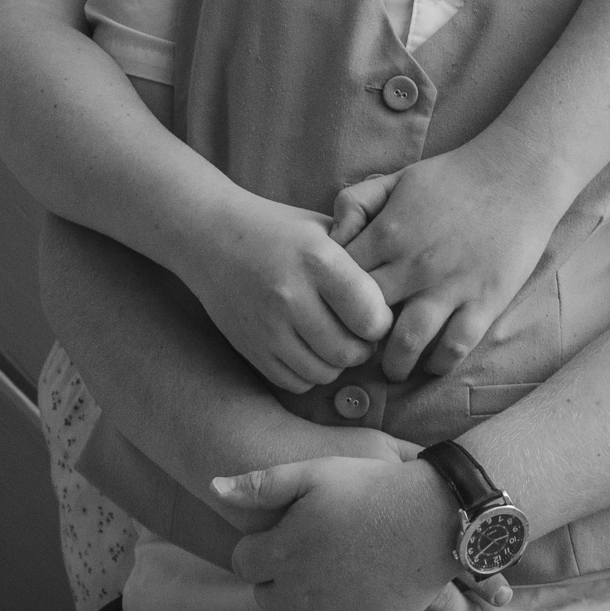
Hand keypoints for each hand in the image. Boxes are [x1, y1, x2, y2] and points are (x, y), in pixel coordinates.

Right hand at [190, 192, 392, 391]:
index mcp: (317, 260)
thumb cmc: (278, 229)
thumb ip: (360, 257)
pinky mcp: (250, 349)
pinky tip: (309, 348)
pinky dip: (309, 373)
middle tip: (361, 332)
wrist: (210, 237)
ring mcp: (267, 327)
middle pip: (350, 351)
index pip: (372, 315)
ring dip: (338, 362)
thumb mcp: (322, 228)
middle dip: (364, 347)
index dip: (383, 320)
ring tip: (335, 338)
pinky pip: (295, 382)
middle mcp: (291, 296)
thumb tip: (399, 292)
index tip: (377, 312)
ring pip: (324, 372)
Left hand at [209, 456, 464, 610]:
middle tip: (307, 549)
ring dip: (300, 604)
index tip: (282, 531)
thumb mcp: (315, 471)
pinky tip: (342, 603)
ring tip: (326, 573)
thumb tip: (214, 486)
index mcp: (283, 551)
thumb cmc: (371, 487)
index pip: (243, 563)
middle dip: (277, 575)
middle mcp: (300, 593)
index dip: (259, 546)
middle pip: (267, 596)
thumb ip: (262, 483)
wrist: (430, 515)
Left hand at [331, 136, 559, 380]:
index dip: (335, 301)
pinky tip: (432, 362)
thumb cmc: (454, 176)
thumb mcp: (397, 178)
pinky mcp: (484, 301)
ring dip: (394, 363)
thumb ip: (356, 202)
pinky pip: (454, 347)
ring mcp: (450, 286)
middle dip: (359, 336)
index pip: (341, 282)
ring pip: (406, 343)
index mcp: (387, 232)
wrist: (517, 173)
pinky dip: (438, 363)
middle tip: (362, 346)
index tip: (341, 311)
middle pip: (366, 317)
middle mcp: (413, 264)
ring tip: (393, 366)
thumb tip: (332, 239)